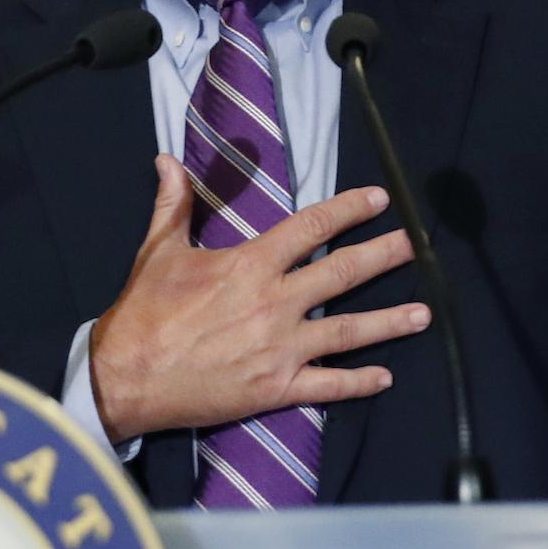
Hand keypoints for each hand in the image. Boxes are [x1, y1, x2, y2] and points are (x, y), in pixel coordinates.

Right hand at [89, 155, 430, 440]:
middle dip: (385, 255)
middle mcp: (275, 302)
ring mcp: (281, 348)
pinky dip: (360, 383)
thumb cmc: (141, 315)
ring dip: (390, 320)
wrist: (123, 380)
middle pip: (344, 272)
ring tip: (424, 313)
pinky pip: (329, 385)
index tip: (380, 200)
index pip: (312, 227)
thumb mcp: (158, 252)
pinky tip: (386, 376)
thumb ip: (173, 205)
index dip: (349, 210)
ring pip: (349, 330)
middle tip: (418, 245)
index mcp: (251, 265)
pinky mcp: (277, 388)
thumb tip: (168, 160)